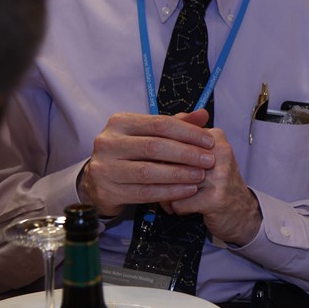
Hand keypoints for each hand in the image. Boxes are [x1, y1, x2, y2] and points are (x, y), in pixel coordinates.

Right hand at [78, 110, 215, 217]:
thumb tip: (203, 114)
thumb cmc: (131, 152)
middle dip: (186, 154)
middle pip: (154, 147)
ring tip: (200, 176)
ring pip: (148, 171)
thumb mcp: (150, 133)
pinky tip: (187, 190)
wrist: (99, 180)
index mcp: (120, 122)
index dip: (187, 132)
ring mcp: (104, 168)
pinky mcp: (107, 191)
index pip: (159, 124)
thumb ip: (176, 124)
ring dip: (179, 174)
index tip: (209, 142)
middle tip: (208, 161)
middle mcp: (108, 142)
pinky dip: (169, 192)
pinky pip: (144, 192)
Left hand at [168, 126, 261, 245]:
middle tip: (163, 183)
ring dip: (166, 193)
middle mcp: (220, 154)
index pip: (174, 137)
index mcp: (215, 138)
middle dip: (160, 175)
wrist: (243, 210)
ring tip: (173, 197)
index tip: (163, 163)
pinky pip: (178, 202)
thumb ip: (184, 137)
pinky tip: (184, 207)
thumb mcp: (205, 154)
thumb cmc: (218, 181)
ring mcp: (219, 176)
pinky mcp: (215, 198)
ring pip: (172, 181)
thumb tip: (160, 125)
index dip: (162, 154)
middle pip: (171, 160)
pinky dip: (176, 208)